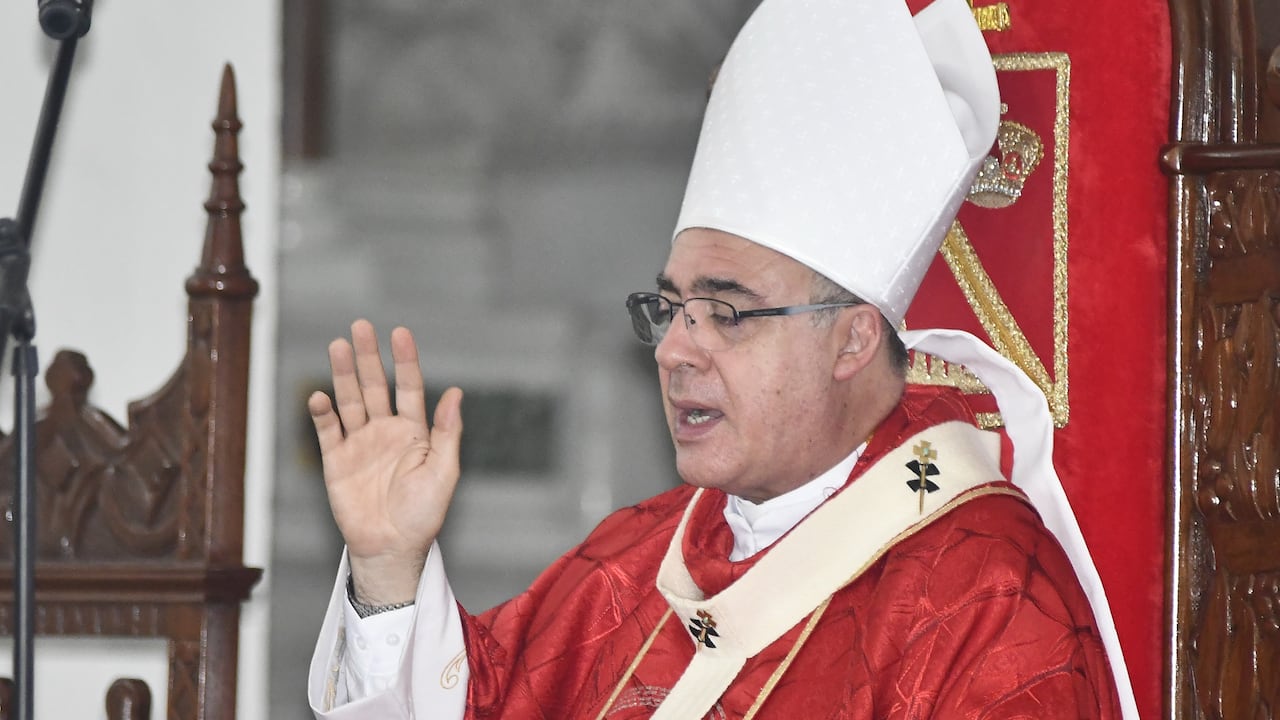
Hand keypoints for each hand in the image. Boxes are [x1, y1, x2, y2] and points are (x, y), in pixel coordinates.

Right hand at [309, 319, 463, 604]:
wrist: (393, 548)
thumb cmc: (424, 514)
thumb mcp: (444, 471)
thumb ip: (447, 432)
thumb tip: (456, 392)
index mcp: (414, 431)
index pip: (409, 387)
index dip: (405, 360)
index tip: (400, 332)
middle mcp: (385, 431)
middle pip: (375, 385)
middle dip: (368, 357)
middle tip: (360, 327)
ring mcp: (360, 443)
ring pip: (350, 400)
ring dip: (342, 375)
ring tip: (338, 346)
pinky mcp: (336, 461)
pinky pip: (328, 431)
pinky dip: (323, 413)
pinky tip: (321, 396)